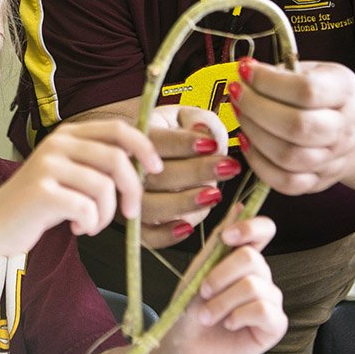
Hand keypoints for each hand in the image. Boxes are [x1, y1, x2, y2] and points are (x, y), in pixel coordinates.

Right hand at [0, 119, 162, 251]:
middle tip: (130, 213)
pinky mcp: (41, 192)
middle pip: (117, 158)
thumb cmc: (38, 203)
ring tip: (92, 224)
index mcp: (68, 134)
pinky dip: (90, 225)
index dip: (144, 147)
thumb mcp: (69, 173)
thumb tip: (144, 163)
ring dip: (106, 214)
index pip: (118, 128)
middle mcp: (57, 144)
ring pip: (104, 187)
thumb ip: (98, 163)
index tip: (156, 169)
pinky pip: (87, 208)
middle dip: (132, 190)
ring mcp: (47, 166)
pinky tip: (76, 228)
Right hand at [140, 106, 243, 247]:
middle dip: (195, 172)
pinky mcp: (136, 224)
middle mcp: (126, 169)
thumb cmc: (176, 137)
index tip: (212, 145)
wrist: (159, 159)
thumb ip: (197, 119)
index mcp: (136, 138)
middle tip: (228, 167)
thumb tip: (202, 130)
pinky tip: (188, 227)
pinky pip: (146, 236)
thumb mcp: (184, 117)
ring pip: (149, 207)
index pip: (153, 140)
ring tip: (214, 194)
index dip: (183, 143)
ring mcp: (129, 198)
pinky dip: (166, 235)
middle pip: (155, 175)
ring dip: (184, 203)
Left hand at [151, 216, 284, 353]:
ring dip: (222, 302)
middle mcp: (260, 276)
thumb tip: (238, 205)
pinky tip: (228, 325)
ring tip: (208, 316)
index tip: (228, 237)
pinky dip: (238, 317)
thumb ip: (218, 241)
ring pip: (254, 285)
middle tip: (203, 293)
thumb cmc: (187, 309)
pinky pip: (264, 310)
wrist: (182, 347)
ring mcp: (270, 300)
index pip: (264, 229)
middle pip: (252, 258)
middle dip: (220, 276)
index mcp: (242, 258)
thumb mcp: (198, 270)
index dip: (251, 227)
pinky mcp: (275, 325)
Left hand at [230, 57, 354, 194]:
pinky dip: (258, 163)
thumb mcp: (315, 71)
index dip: (268, 81)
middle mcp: (344, 129)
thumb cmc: (328, 97)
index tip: (244, 71)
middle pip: (297, 126)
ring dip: (253, 133)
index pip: (307, 90)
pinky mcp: (317, 182)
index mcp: (345, 92)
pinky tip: (246, 140)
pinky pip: (285, 182)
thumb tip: (246, 72)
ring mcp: (332, 159)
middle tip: (236, 93)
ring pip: (288, 156)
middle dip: (255, 107)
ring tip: (240, 113)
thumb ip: (283, 72)